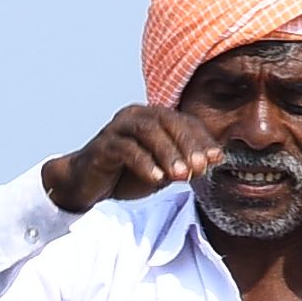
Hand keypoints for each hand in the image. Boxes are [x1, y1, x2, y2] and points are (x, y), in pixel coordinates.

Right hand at [40, 103, 223, 213]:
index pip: (184, 121)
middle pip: (167, 121)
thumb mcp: (163, 169)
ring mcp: (117, 128)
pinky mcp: (103, 145)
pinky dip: (144, 163)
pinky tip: (156, 179)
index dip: (202, 139)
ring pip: (148, 132)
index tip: (215, 159)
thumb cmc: (126, 174)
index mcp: (153, 118)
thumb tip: (213, 159)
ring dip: (168, 153)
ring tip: (181, 176)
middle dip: (187, 145)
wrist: (86, 184)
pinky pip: (126, 149)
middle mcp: (135, 116)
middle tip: (200, 168)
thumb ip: (184, 163)